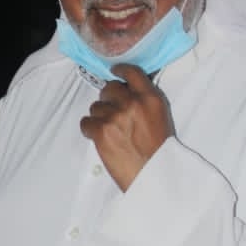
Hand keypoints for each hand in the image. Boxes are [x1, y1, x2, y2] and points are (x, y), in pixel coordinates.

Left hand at [79, 62, 174, 190]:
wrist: (154, 175)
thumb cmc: (158, 151)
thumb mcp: (160, 118)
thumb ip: (144, 101)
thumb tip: (125, 92)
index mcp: (150, 98)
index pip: (132, 73)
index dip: (120, 70)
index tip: (114, 70)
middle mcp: (132, 103)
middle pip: (109, 89)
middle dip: (108, 100)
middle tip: (114, 115)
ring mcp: (115, 116)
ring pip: (95, 107)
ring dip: (100, 118)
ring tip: (112, 133)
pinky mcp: (101, 131)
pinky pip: (86, 122)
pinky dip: (90, 130)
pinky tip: (101, 139)